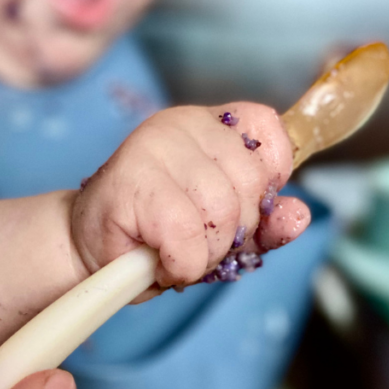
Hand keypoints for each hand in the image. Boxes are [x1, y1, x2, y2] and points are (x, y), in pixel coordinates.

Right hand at [71, 103, 311, 291]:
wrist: (88, 248)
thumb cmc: (154, 236)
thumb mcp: (222, 230)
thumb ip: (265, 223)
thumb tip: (299, 215)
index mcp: (210, 125)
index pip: (267, 128)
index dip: (270, 175)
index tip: (246, 209)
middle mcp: (182, 123)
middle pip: (250, 184)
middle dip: (233, 233)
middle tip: (197, 244)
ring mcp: (153, 146)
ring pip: (220, 214)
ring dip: (204, 254)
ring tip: (175, 253)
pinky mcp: (131, 182)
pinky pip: (186, 238)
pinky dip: (181, 265)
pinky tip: (160, 262)